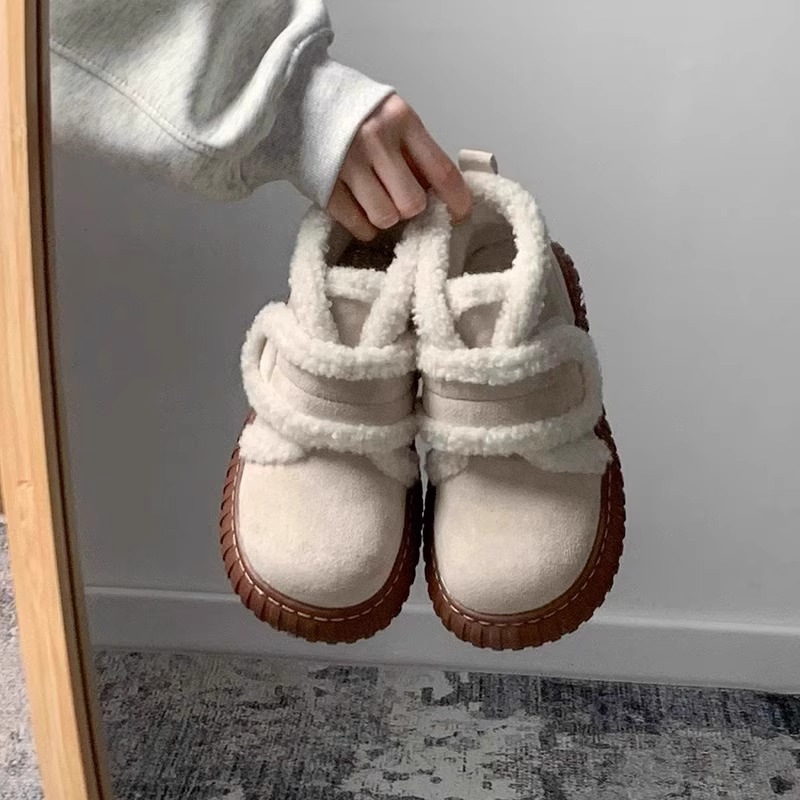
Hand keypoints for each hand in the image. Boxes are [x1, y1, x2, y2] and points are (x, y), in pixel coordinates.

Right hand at [327, 94, 472, 240]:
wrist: (297, 97)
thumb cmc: (353, 112)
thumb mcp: (391, 116)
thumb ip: (414, 150)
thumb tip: (440, 193)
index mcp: (402, 120)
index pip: (442, 171)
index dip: (457, 201)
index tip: (460, 215)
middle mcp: (376, 140)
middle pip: (413, 203)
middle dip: (411, 208)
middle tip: (400, 197)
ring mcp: (348, 164)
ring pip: (386, 216)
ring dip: (386, 217)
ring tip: (376, 201)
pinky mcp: (325, 185)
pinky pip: (358, 225)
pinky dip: (365, 227)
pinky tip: (361, 211)